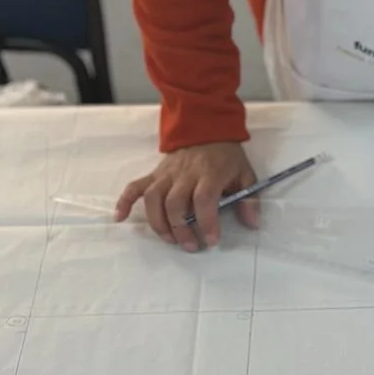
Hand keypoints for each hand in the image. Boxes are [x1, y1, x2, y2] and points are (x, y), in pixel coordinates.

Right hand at [115, 141, 257, 249]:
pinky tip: (120, 218)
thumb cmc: (226, 156)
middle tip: (191, 246)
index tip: (211, 240)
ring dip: (158, 223)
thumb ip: (249, 199)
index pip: (203, 199)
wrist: (206, 127)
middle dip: (181, 229)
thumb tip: (253, 224)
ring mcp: (166, 174)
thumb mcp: (245, 174)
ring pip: (154, 199)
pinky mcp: (154, 174)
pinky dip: (125, 201)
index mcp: (209, 173)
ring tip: (169, 240)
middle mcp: (185, 174)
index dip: (206, 222)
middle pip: (175, 203)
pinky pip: (135, 186)